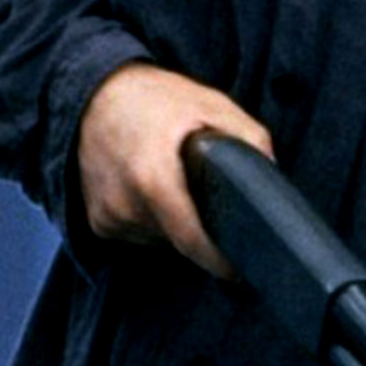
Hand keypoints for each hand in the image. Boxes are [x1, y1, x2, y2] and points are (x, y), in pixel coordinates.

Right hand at [76, 61, 272, 276]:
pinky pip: (141, 233)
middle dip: (204, 225)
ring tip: (178, 181)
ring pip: (162, 238)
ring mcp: (107, 217)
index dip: (219, 260)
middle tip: (212, 194)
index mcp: (153, 179)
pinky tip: (156, 189)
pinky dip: (156, 219)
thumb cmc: (157, 99)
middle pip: (181, 240)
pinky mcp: (98, 223)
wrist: (95, 95)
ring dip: (178, 221)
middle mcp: (125, 205)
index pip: (190, 240)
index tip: (240, 269)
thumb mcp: (215, 106)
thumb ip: (250, 141)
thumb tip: (271, 176)